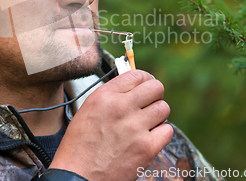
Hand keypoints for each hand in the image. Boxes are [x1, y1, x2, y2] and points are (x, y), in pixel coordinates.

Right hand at [50, 70, 172, 180]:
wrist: (78, 176)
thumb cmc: (80, 146)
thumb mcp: (88, 110)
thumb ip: (111, 96)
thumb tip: (133, 87)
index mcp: (104, 96)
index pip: (136, 75)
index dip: (145, 79)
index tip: (145, 86)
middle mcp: (121, 107)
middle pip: (156, 87)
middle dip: (155, 94)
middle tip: (149, 103)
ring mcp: (135, 127)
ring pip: (163, 108)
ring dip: (157, 115)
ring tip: (146, 123)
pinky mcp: (147, 148)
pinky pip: (167, 130)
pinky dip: (160, 134)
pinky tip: (148, 138)